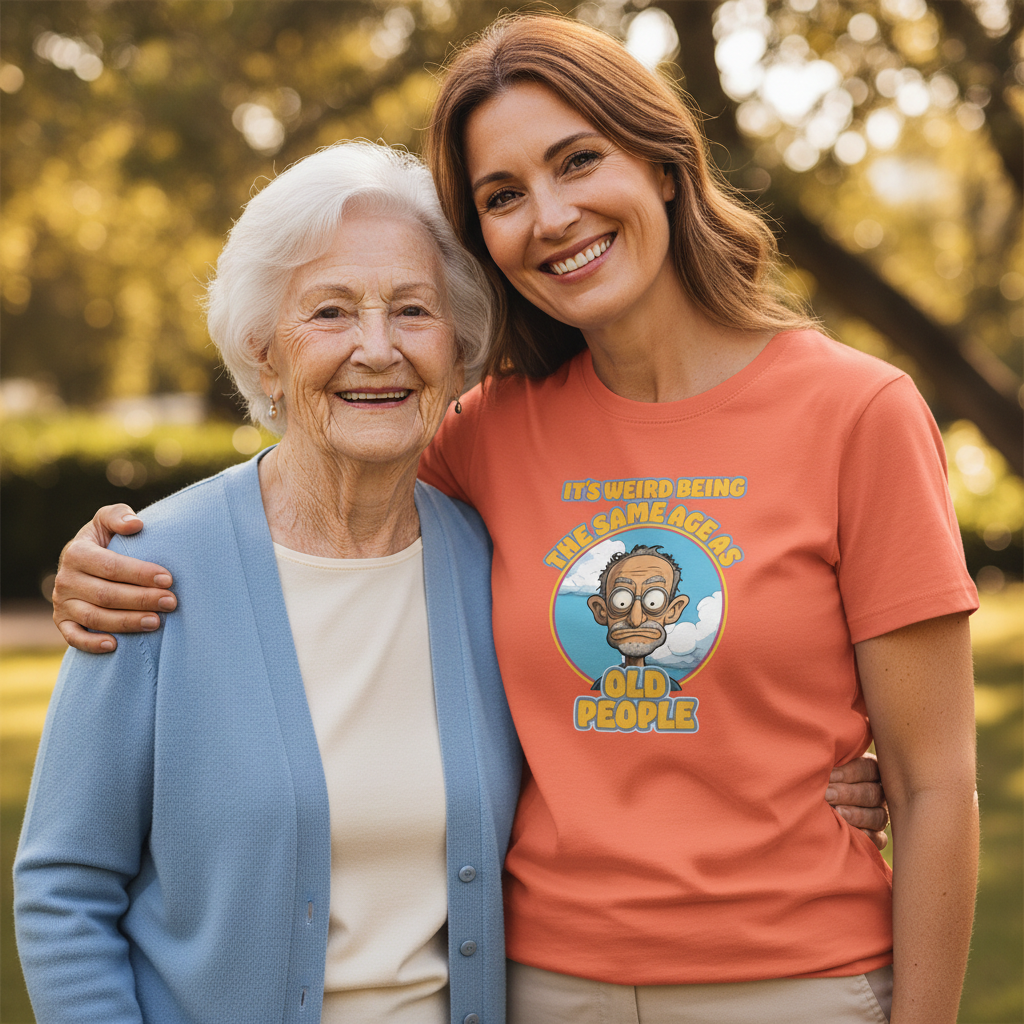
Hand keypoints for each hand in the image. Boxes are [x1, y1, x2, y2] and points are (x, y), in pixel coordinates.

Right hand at [52, 504, 175, 653]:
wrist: (85, 561)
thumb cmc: (106, 539)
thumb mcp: (107, 521)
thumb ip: (119, 516)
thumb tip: (136, 524)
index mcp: (77, 552)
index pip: (110, 566)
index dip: (139, 573)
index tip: (168, 578)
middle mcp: (65, 579)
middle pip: (106, 594)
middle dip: (141, 599)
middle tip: (171, 602)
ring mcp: (62, 602)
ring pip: (94, 617)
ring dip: (126, 622)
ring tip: (156, 622)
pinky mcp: (62, 621)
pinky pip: (72, 637)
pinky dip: (91, 644)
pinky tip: (115, 646)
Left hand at [825, 752, 888, 850]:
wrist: (807, 814)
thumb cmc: (816, 784)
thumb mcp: (823, 772)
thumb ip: (827, 765)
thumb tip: (822, 761)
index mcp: (868, 771)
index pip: (869, 767)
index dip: (851, 772)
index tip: (830, 776)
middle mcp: (878, 793)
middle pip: (874, 792)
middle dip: (850, 793)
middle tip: (828, 794)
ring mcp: (879, 815)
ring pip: (879, 815)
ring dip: (858, 814)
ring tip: (838, 812)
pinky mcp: (877, 837)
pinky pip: (880, 839)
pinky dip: (867, 836)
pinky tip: (851, 832)